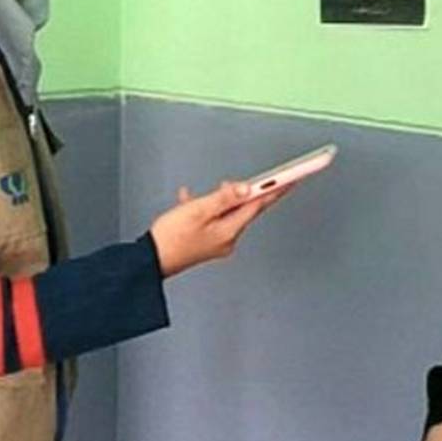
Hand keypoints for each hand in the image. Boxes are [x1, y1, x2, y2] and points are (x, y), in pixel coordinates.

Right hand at [150, 180, 287, 277]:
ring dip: (220, 200)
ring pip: (227, 213)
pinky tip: (191, 201)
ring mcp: (217, 243)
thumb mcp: (199, 210)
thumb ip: (224, 198)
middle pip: (244, 209)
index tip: (291, 180)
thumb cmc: (171, 238)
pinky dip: (205, 208)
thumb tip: (246, 189)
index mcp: (230, 231)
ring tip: (207, 193)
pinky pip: (212, 220)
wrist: (149, 260)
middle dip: (244, 193)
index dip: (276, 190)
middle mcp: (228, 239)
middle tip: (249, 180)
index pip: (259, 205)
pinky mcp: (206, 243)